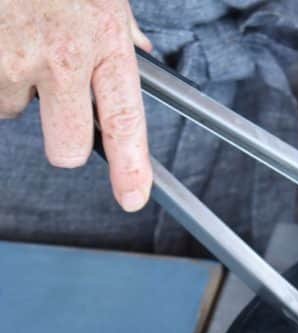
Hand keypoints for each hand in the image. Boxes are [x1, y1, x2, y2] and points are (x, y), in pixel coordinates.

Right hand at [0, 0, 153, 210]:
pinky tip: (0, 30)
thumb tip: (139, 50)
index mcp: (102, 41)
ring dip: (11, 81)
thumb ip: (118, 25)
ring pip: (9, 109)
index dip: (131, 167)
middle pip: (65, 147)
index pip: (124, 120)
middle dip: (61, 135)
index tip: (132, 198)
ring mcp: (8, 59)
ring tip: (13, 31)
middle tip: (53, 95)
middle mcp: (59, 58)